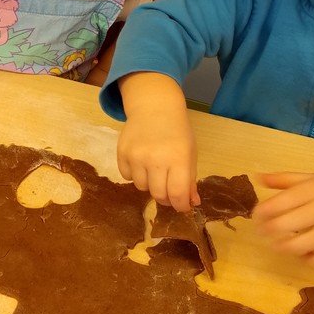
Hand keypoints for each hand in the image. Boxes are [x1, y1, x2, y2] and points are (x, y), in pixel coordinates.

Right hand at [116, 74, 198, 211]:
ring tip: (154, 170)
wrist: (154, 107)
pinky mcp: (122, 153)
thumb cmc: (177, 131)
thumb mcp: (190, 153)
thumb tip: (191, 204)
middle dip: (165, 198)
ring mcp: (136, 156)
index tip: (182, 206)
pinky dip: (134, 175)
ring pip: (141, 187)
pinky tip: (141, 162)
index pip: (177, 194)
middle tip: (168, 190)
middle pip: (158, 195)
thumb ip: (190, 179)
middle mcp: (156, 159)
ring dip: (150, 184)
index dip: (181, 205)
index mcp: (178, 158)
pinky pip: (127, 177)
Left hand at [253, 172, 313, 265]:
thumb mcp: (312, 178)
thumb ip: (284, 179)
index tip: (255, 215)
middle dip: (273, 229)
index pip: (288, 199)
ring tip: (276, 245)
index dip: (268, 209)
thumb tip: (257, 178)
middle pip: (296, 222)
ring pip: (310, 244)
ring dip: (287, 247)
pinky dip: (310, 260)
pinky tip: (300, 255)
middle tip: (261, 231)